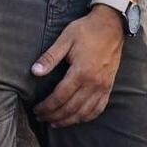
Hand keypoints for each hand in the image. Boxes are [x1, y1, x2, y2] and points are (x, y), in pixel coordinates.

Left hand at [31, 5, 124, 126]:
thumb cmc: (86, 30)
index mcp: (80, 72)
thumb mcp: (65, 38)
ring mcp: (103, 86)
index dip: (47, 106)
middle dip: (54, 116)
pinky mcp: (109, 86)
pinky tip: (78, 118)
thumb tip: (34, 71)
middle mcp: (93, 83)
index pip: (60, 97)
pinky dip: (87, 117)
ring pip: (84, 112)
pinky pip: (99, 108)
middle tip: (42, 118)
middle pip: (71, 108)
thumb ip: (50, 57)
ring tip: (55, 122)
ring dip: (68, 120)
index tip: (37, 110)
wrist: (111, 25)